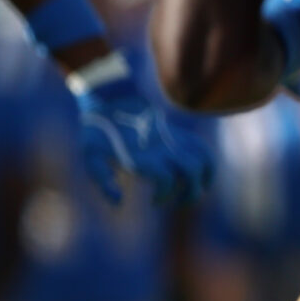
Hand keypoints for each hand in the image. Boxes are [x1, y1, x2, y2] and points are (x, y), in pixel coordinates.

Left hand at [74, 67, 209, 205]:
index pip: (166, 180)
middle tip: (177, 202)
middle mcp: (163, 149)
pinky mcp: (178, 133)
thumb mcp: (92, 156)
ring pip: (204, 160)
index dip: (164, 195)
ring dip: (204, 179)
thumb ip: (103, 181)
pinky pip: (202, 148)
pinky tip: (200, 176)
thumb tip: (118, 202)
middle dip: (191, 193)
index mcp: (144, 156)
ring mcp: (173, 140)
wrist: (114, 98)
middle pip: (192, 172)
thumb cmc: (99, 131)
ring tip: (194, 191)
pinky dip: (207, 163)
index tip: (154, 201)